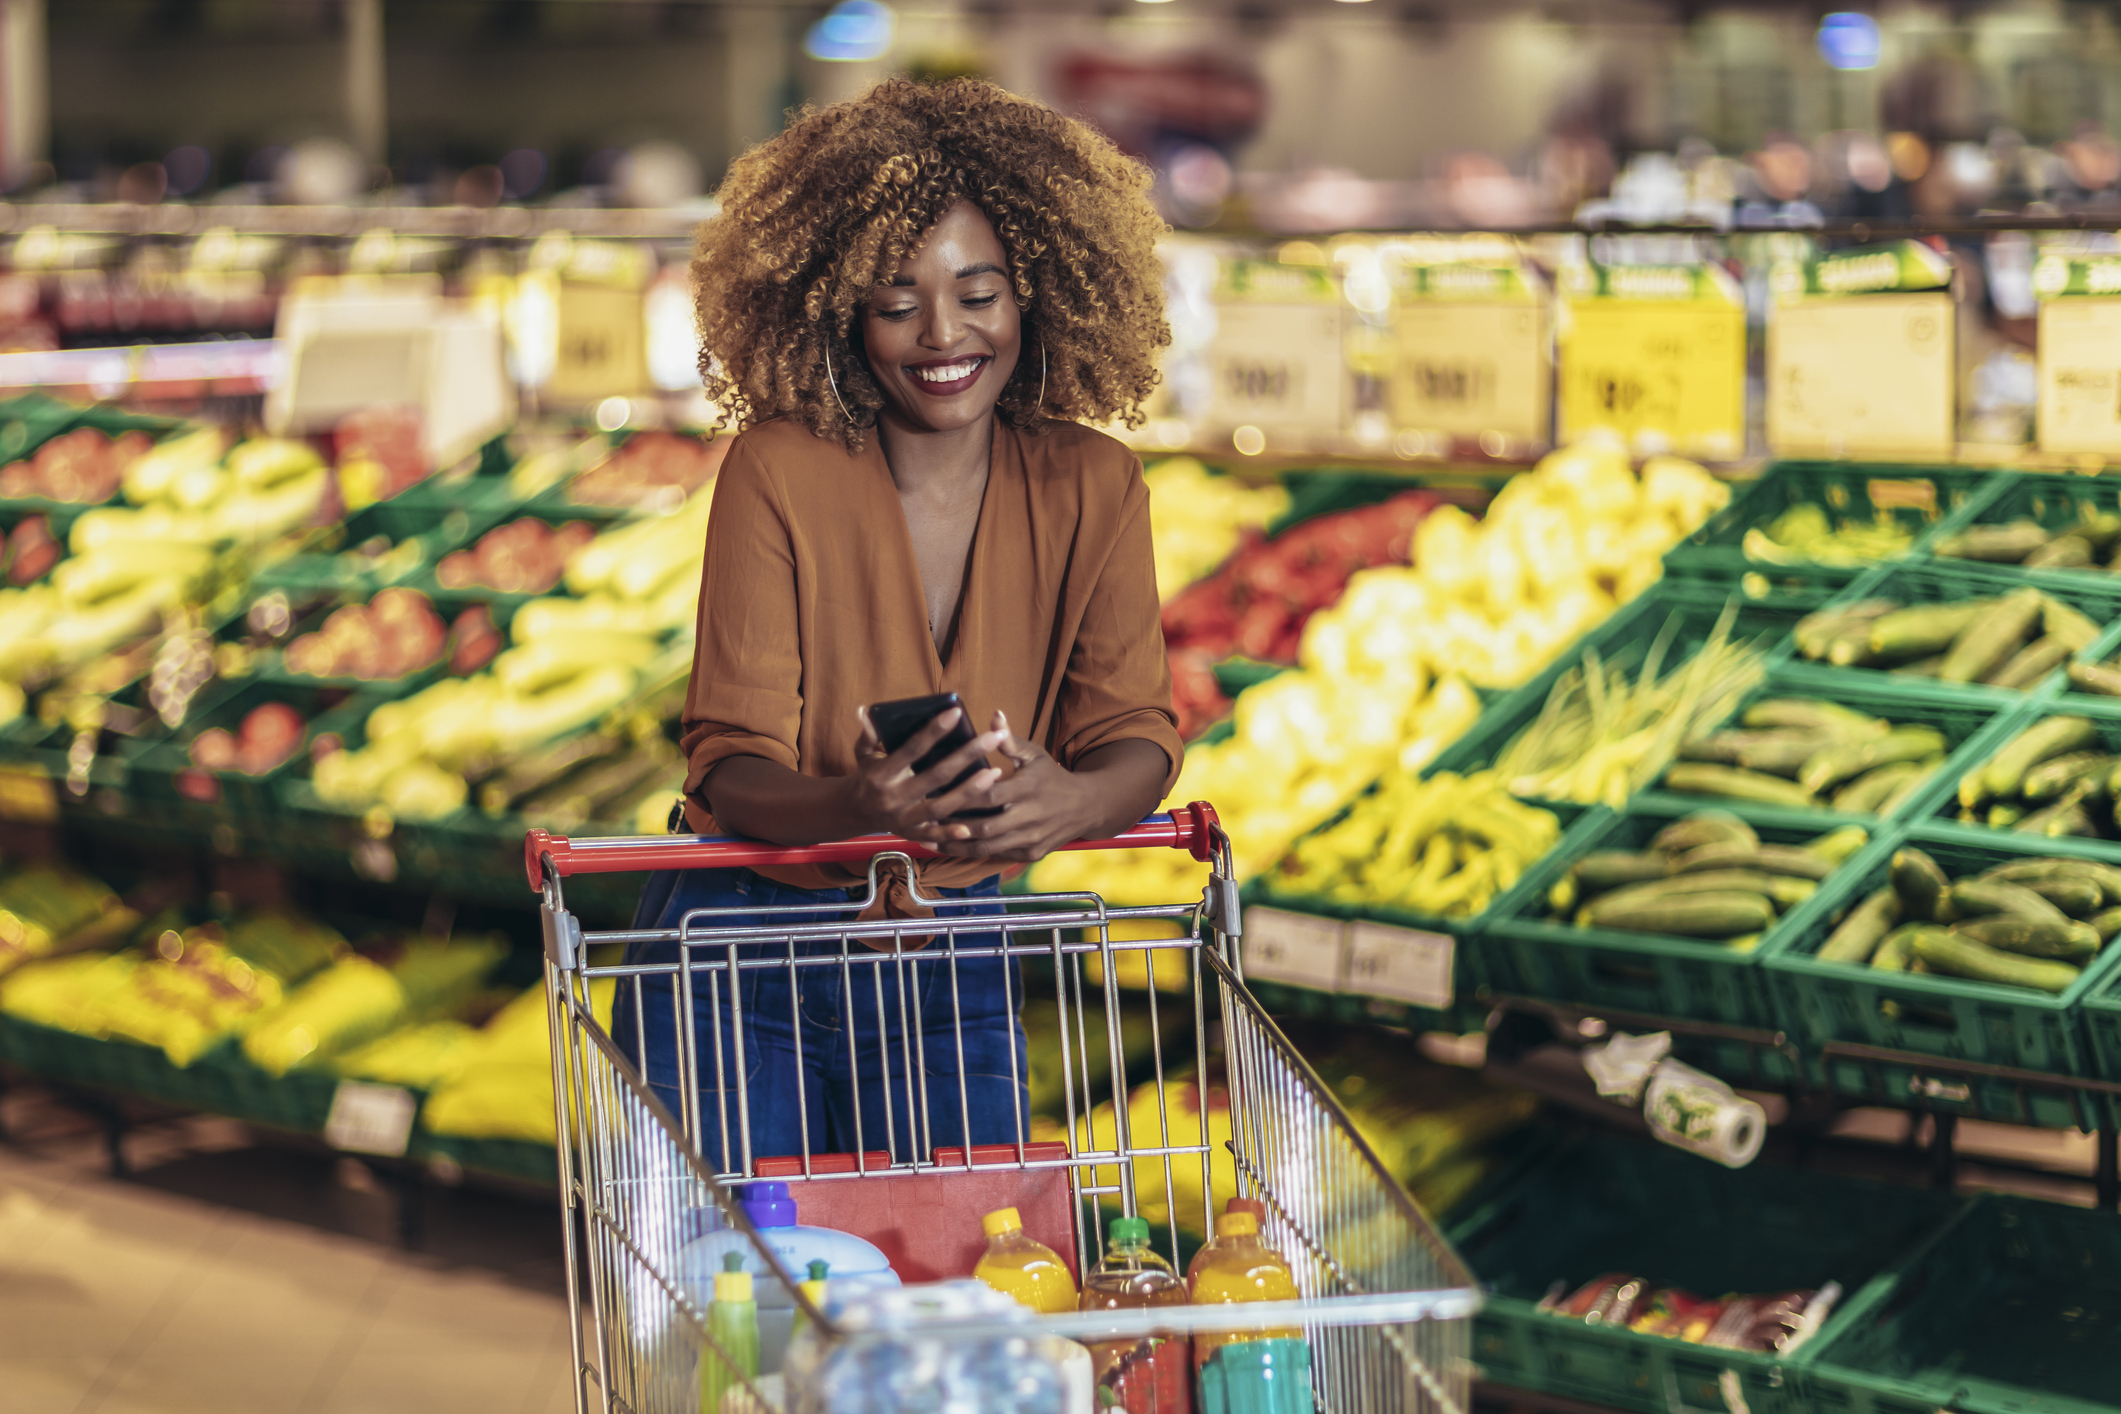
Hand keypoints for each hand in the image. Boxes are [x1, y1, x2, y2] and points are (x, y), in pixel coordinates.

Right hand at [846, 704, 1006, 837]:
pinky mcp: (911, 834)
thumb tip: (865, 710)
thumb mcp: (863, 754)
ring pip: (941, 806)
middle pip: (936, 776)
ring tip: (996, 772)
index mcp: (883, 773)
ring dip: (969, 791)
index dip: (934, 731)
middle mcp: (894, 796)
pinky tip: (972, 826)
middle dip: (967, 755)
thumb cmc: (868, 775)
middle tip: (994, 737)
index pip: (913, 749)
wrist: (857, 811)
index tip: (957, 713)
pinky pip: (934, 835)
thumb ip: (869, 735)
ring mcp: (903, 818)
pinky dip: (951, 833)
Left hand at [911, 711, 1101, 863]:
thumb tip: (994, 716)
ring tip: (929, 839)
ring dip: (957, 845)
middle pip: (984, 826)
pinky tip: (952, 847)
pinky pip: (997, 855)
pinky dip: (973, 852)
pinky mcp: (1032, 854)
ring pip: (987, 847)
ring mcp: (1031, 839)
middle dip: (952, 827)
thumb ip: (1010, 740)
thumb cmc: (1052, 776)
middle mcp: (1030, 817)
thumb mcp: (1035, 755)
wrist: (1087, 806)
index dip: (962, 795)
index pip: (988, 794)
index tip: (935, 792)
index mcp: (1028, 789)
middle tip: (921, 822)